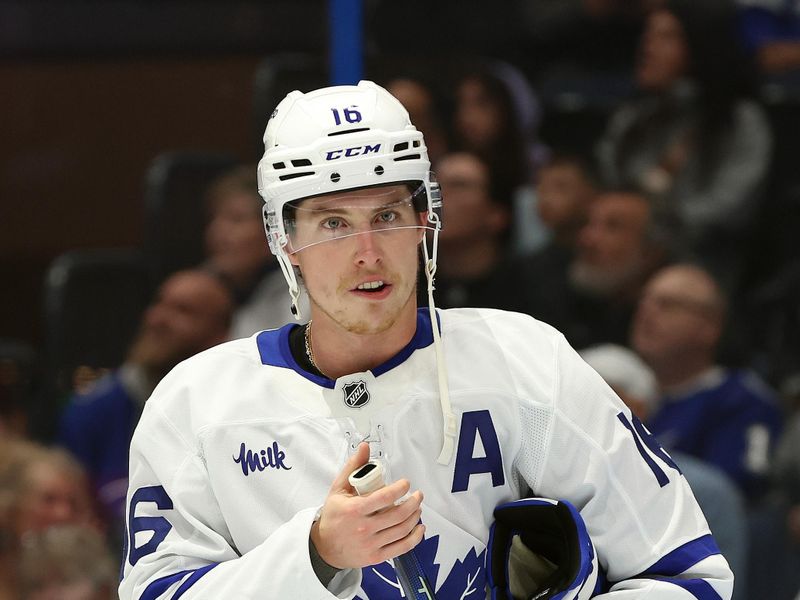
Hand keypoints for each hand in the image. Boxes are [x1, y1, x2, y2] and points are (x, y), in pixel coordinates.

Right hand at [310, 442, 424, 568]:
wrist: (325, 548)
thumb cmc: (333, 516)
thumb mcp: (338, 489)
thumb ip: (352, 467)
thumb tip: (365, 447)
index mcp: (354, 510)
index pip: (384, 498)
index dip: (400, 489)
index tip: (406, 484)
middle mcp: (363, 528)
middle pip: (397, 515)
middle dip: (413, 502)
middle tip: (418, 495)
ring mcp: (371, 544)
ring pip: (401, 530)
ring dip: (414, 517)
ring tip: (417, 507)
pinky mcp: (376, 557)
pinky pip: (401, 548)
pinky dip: (415, 538)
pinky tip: (419, 527)